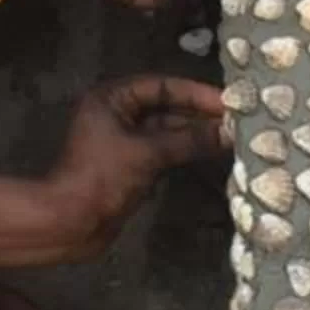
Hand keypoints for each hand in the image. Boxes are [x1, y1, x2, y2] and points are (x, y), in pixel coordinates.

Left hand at [38, 77, 228, 260]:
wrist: (70, 223)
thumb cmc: (101, 178)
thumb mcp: (148, 153)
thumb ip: (190, 140)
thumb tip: (229, 131)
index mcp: (112, 99)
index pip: (162, 85)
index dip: (195, 93)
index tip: (229, 101)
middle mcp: (118, 114)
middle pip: (167, 107)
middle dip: (200, 114)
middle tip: (238, 120)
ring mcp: (125, 142)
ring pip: (168, 131)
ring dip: (196, 135)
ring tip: (232, 137)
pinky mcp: (132, 166)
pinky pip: (165, 152)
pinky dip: (186, 152)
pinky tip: (213, 153)